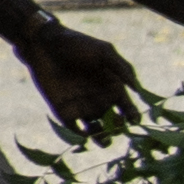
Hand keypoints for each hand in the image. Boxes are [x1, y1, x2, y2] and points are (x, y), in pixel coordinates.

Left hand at [23, 22, 142, 141]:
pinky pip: (76, 129)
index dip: (133, 116)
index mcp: (113, 87)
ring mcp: (83, 107)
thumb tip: (137, 90)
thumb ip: (122, 69)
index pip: (128, 108)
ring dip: (102, 138)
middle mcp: (100, 100)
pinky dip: (82, 135)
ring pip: (97, 131)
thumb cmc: (77, 44)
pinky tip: (86, 133)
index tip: (134, 120)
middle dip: (118, 128)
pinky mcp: (65, 112)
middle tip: (116, 124)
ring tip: (103, 138)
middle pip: (114, 123)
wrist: (46, 45)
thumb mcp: (104, 52)